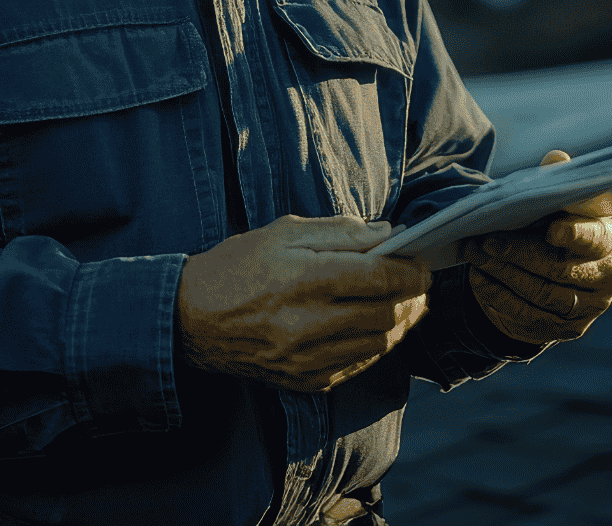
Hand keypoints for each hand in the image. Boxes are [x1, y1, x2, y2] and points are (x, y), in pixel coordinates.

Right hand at [176, 214, 432, 394]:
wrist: (190, 320)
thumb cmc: (237, 266)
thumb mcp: (283, 232)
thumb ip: (340, 232)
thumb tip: (388, 234)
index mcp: (303, 277)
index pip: (379, 276)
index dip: (411, 269)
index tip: (422, 262)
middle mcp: (307, 323)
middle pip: (386, 313)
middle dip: (412, 297)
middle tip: (418, 283)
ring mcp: (306, 358)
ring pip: (378, 344)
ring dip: (399, 322)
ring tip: (403, 304)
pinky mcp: (304, 380)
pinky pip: (357, 365)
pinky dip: (374, 345)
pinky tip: (373, 327)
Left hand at [463, 150, 611, 345]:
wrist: (560, 270)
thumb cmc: (560, 224)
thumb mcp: (561, 203)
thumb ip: (557, 182)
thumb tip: (556, 159)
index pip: (595, 239)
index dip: (575, 235)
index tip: (551, 230)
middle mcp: (609, 278)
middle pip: (559, 269)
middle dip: (517, 254)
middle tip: (484, 240)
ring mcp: (590, 307)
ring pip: (541, 295)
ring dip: (502, 274)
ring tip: (474, 254)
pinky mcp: (568, 329)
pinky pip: (529, 316)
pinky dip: (500, 297)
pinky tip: (480, 278)